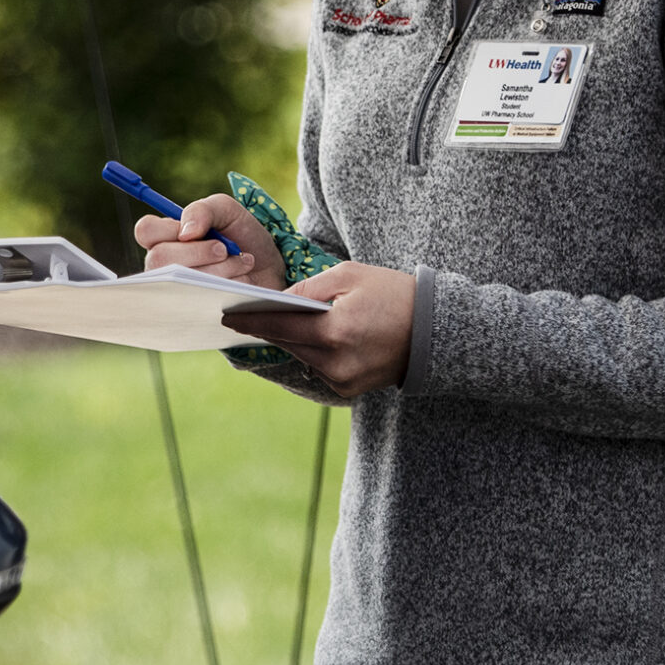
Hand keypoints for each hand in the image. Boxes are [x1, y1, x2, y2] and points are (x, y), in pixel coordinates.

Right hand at [136, 194, 285, 291]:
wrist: (272, 268)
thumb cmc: (243, 236)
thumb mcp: (226, 211)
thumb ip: (202, 210)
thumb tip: (184, 233)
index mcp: (166, 237)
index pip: (145, 230)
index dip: (167, 230)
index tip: (196, 231)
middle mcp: (164, 265)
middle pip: (158, 259)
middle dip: (198, 252)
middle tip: (224, 249)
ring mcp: (176, 290)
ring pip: (181, 281)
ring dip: (219, 269)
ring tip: (243, 263)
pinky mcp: (194, 311)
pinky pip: (199, 303)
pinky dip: (228, 287)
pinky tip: (242, 283)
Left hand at [220, 261, 414, 397]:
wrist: (438, 332)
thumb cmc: (395, 294)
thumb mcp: (351, 275)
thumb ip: (309, 288)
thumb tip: (278, 301)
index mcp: (335, 331)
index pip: (280, 326)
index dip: (250, 320)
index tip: (226, 315)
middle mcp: (335, 361)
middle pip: (286, 343)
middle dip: (265, 328)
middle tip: (238, 315)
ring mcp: (342, 380)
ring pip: (300, 356)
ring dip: (288, 340)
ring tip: (268, 322)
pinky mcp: (348, 389)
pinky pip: (317, 367)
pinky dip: (310, 352)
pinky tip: (306, 337)